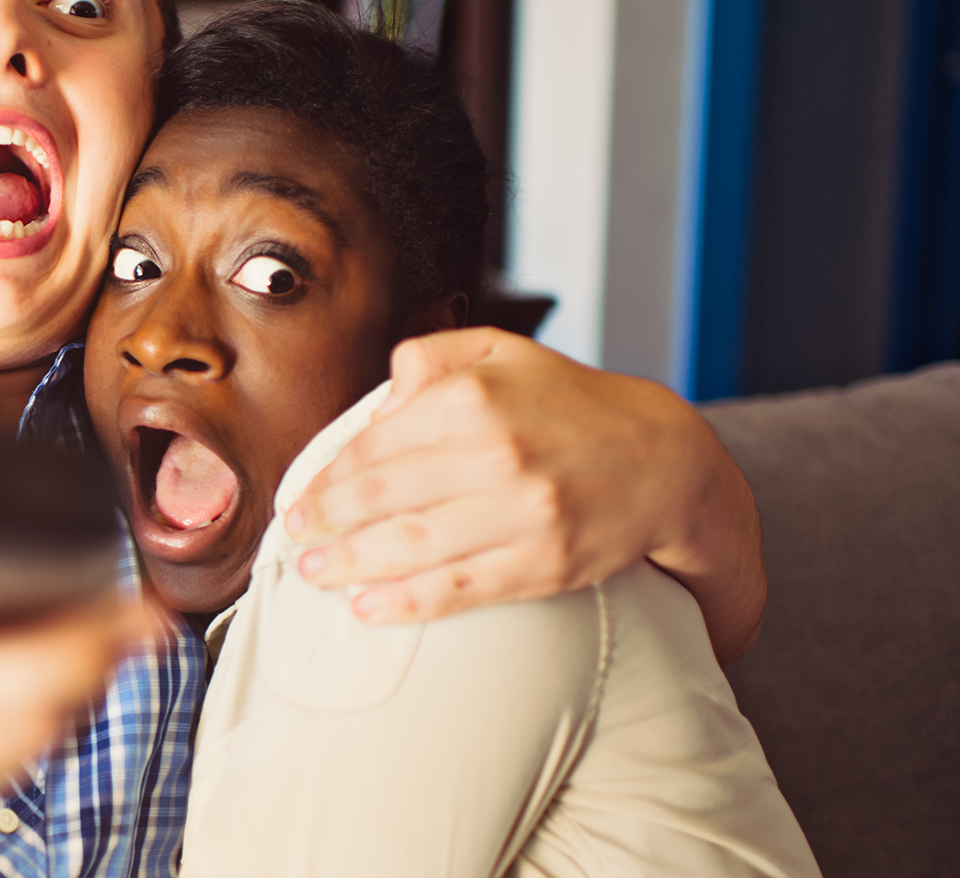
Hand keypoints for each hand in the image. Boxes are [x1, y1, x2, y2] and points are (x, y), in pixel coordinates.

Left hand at [284, 328, 764, 661]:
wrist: (665, 460)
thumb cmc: (568, 404)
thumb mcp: (501, 351)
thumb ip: (429, 359)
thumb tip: (373, 406)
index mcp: (474, 396)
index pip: (374, 445)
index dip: (327, 478)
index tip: (301, 497)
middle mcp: (496, 452)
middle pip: (382, 497)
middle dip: (326, 523)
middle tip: (294, 539)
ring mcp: (522, 512)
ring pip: (412, 546)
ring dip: (350, 565)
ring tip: (313, 574)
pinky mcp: (544, 562)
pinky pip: (459, 588)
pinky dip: (406, 603)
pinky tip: (368, 608)